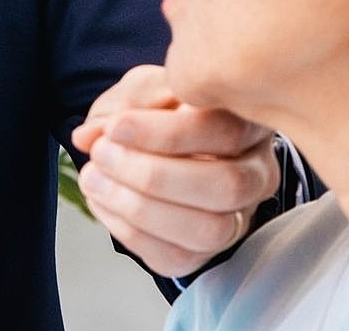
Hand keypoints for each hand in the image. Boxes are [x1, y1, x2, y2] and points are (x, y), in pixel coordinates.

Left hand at [70, 64, 279, 277]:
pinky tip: (103, 201)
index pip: (225, 130)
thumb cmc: (161, 113)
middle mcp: (258, 173)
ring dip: (139, 207)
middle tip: (102, 153)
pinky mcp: (208, 251)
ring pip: (208, 230)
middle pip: (226, 186)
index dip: (165, 133)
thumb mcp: (147, 90)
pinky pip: (178, 258)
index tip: (116, 127)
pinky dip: (130, 232)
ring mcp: (239, 217)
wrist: (161, 147)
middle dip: (153, 175)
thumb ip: (126, 104)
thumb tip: (90, 135)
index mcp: (251, 123)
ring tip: (95, 179)